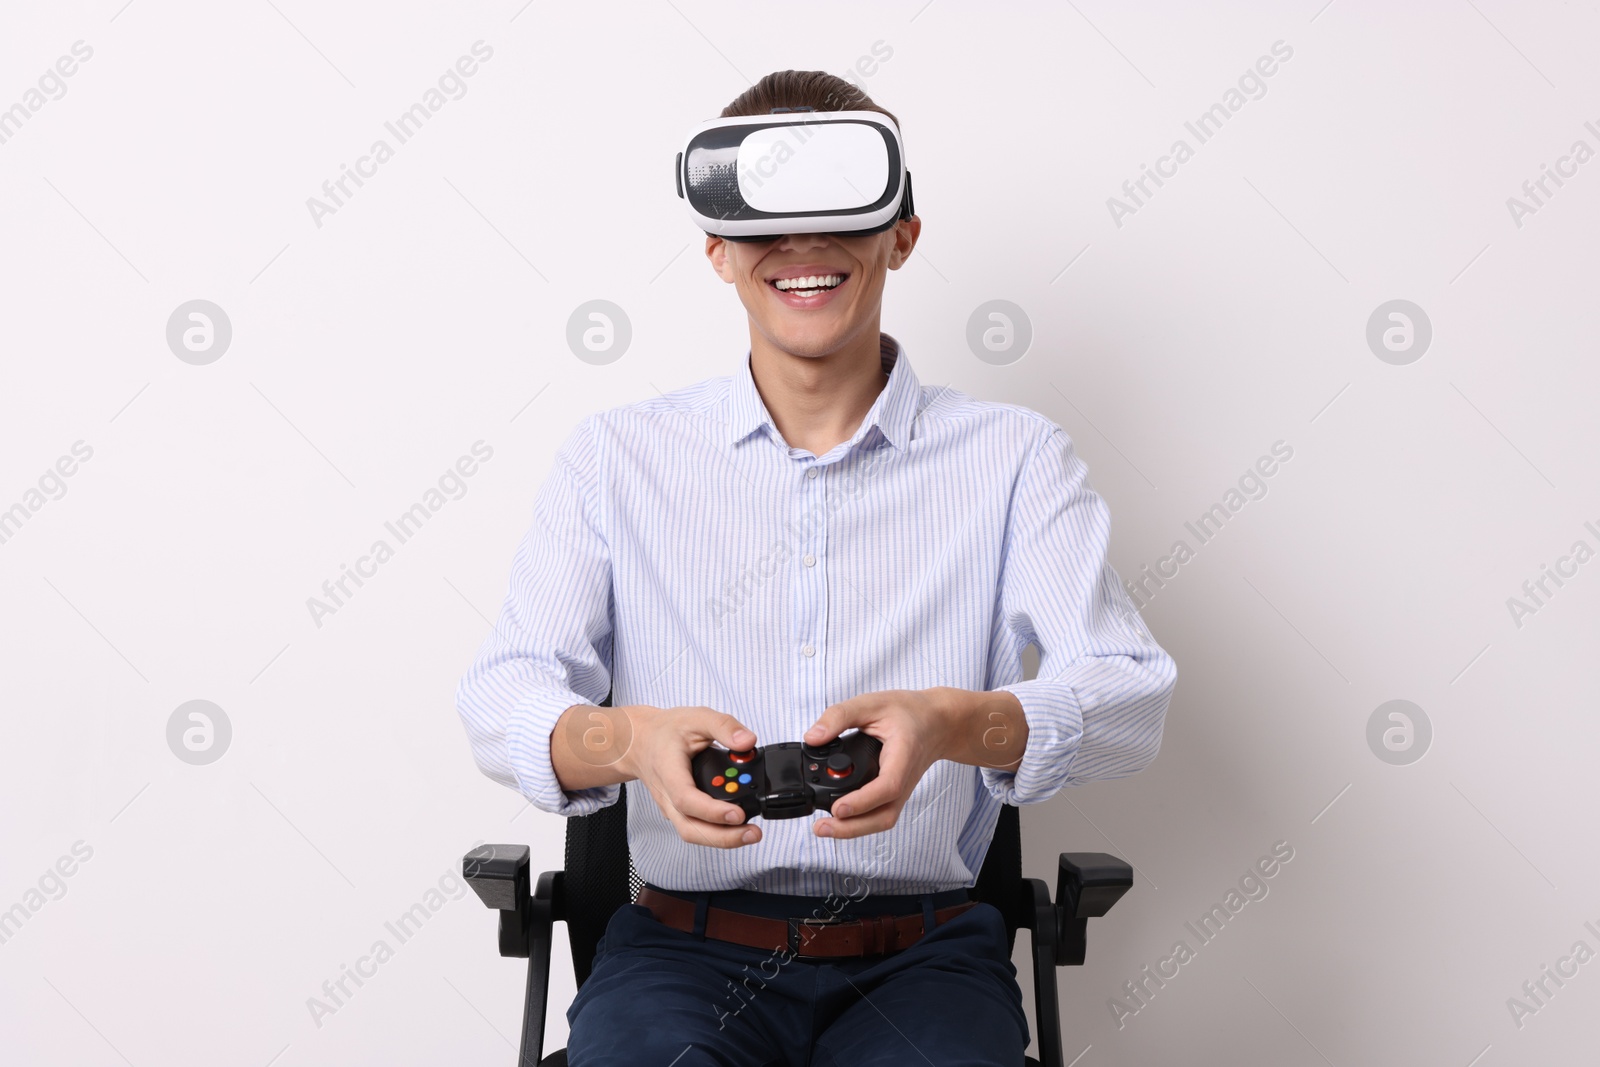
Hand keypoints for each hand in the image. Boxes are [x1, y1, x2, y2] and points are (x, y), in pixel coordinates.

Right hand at [618, 705, 764, 848]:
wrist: (640, 741)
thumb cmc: (667, 731)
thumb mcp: (696, 717)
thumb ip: (724, 726)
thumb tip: (748, 741)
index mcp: (668, 771)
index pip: (686, 799)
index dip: (712, 811)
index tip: (738, 813)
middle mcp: (667, 795)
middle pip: (690, 828)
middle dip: (723, 837)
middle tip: (753, 833)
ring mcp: (671, 807)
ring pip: (692, 833)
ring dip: (722, 839)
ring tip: (750, 834)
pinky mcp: (679, 811)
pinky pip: (696, 828)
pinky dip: (717, 832)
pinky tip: (738, 826)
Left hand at [801, 688, 963, 839]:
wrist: (936, 722)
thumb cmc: (908, 712)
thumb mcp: (871, 703)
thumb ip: (840, 717)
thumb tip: (812, 737)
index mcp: (902, 755)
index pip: (887, 786)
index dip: (863, 801)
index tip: (838, 808)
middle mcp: (904, 779)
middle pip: (884, 815)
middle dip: (852, 828)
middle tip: (821, 828)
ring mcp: (902, 790)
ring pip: (882, 820)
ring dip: (854, 829)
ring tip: (825, 828)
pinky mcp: (895, 794)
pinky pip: (880, 815)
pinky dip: (860, 822)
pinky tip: (838, 818)